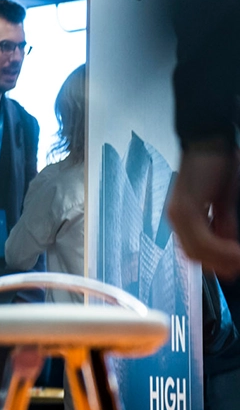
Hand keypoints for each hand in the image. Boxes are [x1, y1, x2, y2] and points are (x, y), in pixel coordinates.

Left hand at [167, 144, 239, 276]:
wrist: (210, 139)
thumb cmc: (218, 165)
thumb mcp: (223, 200)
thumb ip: (222, 223)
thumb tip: (229, 244)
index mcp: (183, 217)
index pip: (194, 250)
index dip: (214, 263)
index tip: (232, 270)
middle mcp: (176, 218)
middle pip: (194, 255)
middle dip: (219, 265)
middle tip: (238, 268)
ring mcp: (178, 214)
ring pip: (197, 250)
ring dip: (222, 259)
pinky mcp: (185, 208)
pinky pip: (202, 238)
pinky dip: (221, 249)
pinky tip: (236, 251)